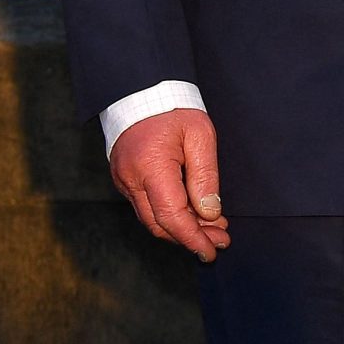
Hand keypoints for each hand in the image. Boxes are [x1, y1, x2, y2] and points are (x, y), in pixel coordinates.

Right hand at [109, 108, 230, 262]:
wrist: (141, 92)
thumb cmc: (174, 110)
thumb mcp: (200, 136)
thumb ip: (205, 176)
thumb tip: (210, 212)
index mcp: (150, 168)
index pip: (171, 216)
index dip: (192, 237)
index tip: (211, 250)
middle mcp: (131, 180)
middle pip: (159, 223)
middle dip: (190, 237)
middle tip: (220, 241)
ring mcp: (123, 181)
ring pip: (152, 218)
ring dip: (181, 228)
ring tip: (213, 230)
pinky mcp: (125, 180)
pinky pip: (146, 206)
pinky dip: (169, 215)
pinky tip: (193, 214)